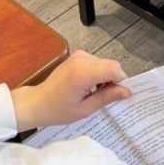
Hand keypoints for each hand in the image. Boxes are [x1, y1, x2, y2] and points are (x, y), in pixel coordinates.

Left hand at [11, 50, 130, 131]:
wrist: (37, 102)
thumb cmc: (57, 109)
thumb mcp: (85, 109)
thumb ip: (107, 97)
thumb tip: (126, 92)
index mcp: (82, 73)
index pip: (114, 69)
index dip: (121, 81)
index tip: (119, 95)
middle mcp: (81, 59)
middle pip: (111, 64)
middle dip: (113, 80)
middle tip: (106, 97)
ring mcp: (79, 55)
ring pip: (105, 63)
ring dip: (106, 76)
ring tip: (94, 93)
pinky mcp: (78, 55)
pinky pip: (97, 62)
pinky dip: (98, 73)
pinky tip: (89, 85)